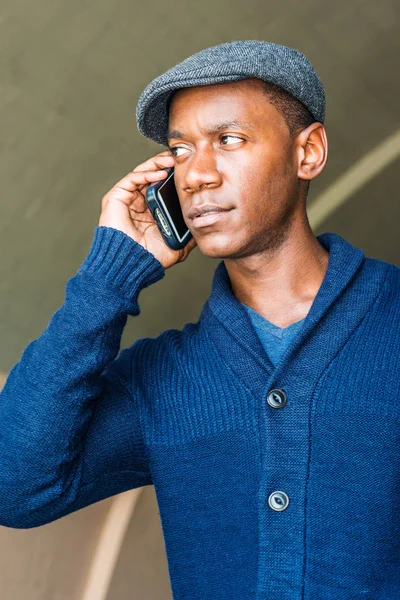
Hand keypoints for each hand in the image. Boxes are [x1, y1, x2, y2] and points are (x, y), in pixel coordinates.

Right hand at [99, 151, 196, 269]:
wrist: (132, 264)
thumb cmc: (150, 258)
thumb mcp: (178, 244)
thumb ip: (189, 234)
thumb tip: (204, 226)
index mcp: (150, 212)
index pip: (161, 188)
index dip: (173, 178)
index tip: (188, 171)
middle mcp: (137, 204)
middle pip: (151, 177)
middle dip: (165, 166)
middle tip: (180, 159)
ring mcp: (126, 200)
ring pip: (142, 174)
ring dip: (156, 165)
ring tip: (171, 160)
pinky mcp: (115, 198)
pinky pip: (131, 180)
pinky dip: (145, 174)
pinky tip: (159, 173)